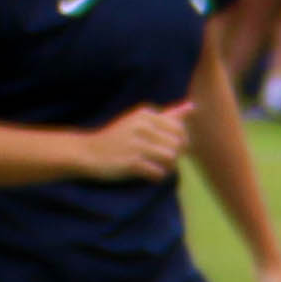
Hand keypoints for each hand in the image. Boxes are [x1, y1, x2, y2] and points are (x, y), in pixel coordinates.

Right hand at [72, 104, 187, 180]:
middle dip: (173, 155)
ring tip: (153, 165)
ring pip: (171, 159)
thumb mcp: (141, 121)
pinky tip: (145, 172)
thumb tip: (193, 106)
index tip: (165, 146)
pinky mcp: (130, 162)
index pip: (180, 130)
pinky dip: (155, 176)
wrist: (87, 152)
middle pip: (178, 145)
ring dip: (166, 167)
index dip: (179, 142)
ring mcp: (135, 144)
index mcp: (145, 114)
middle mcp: (141, 126)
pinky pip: (159, 173)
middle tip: (158, 158)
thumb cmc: (119, 138)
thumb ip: (169, 115)